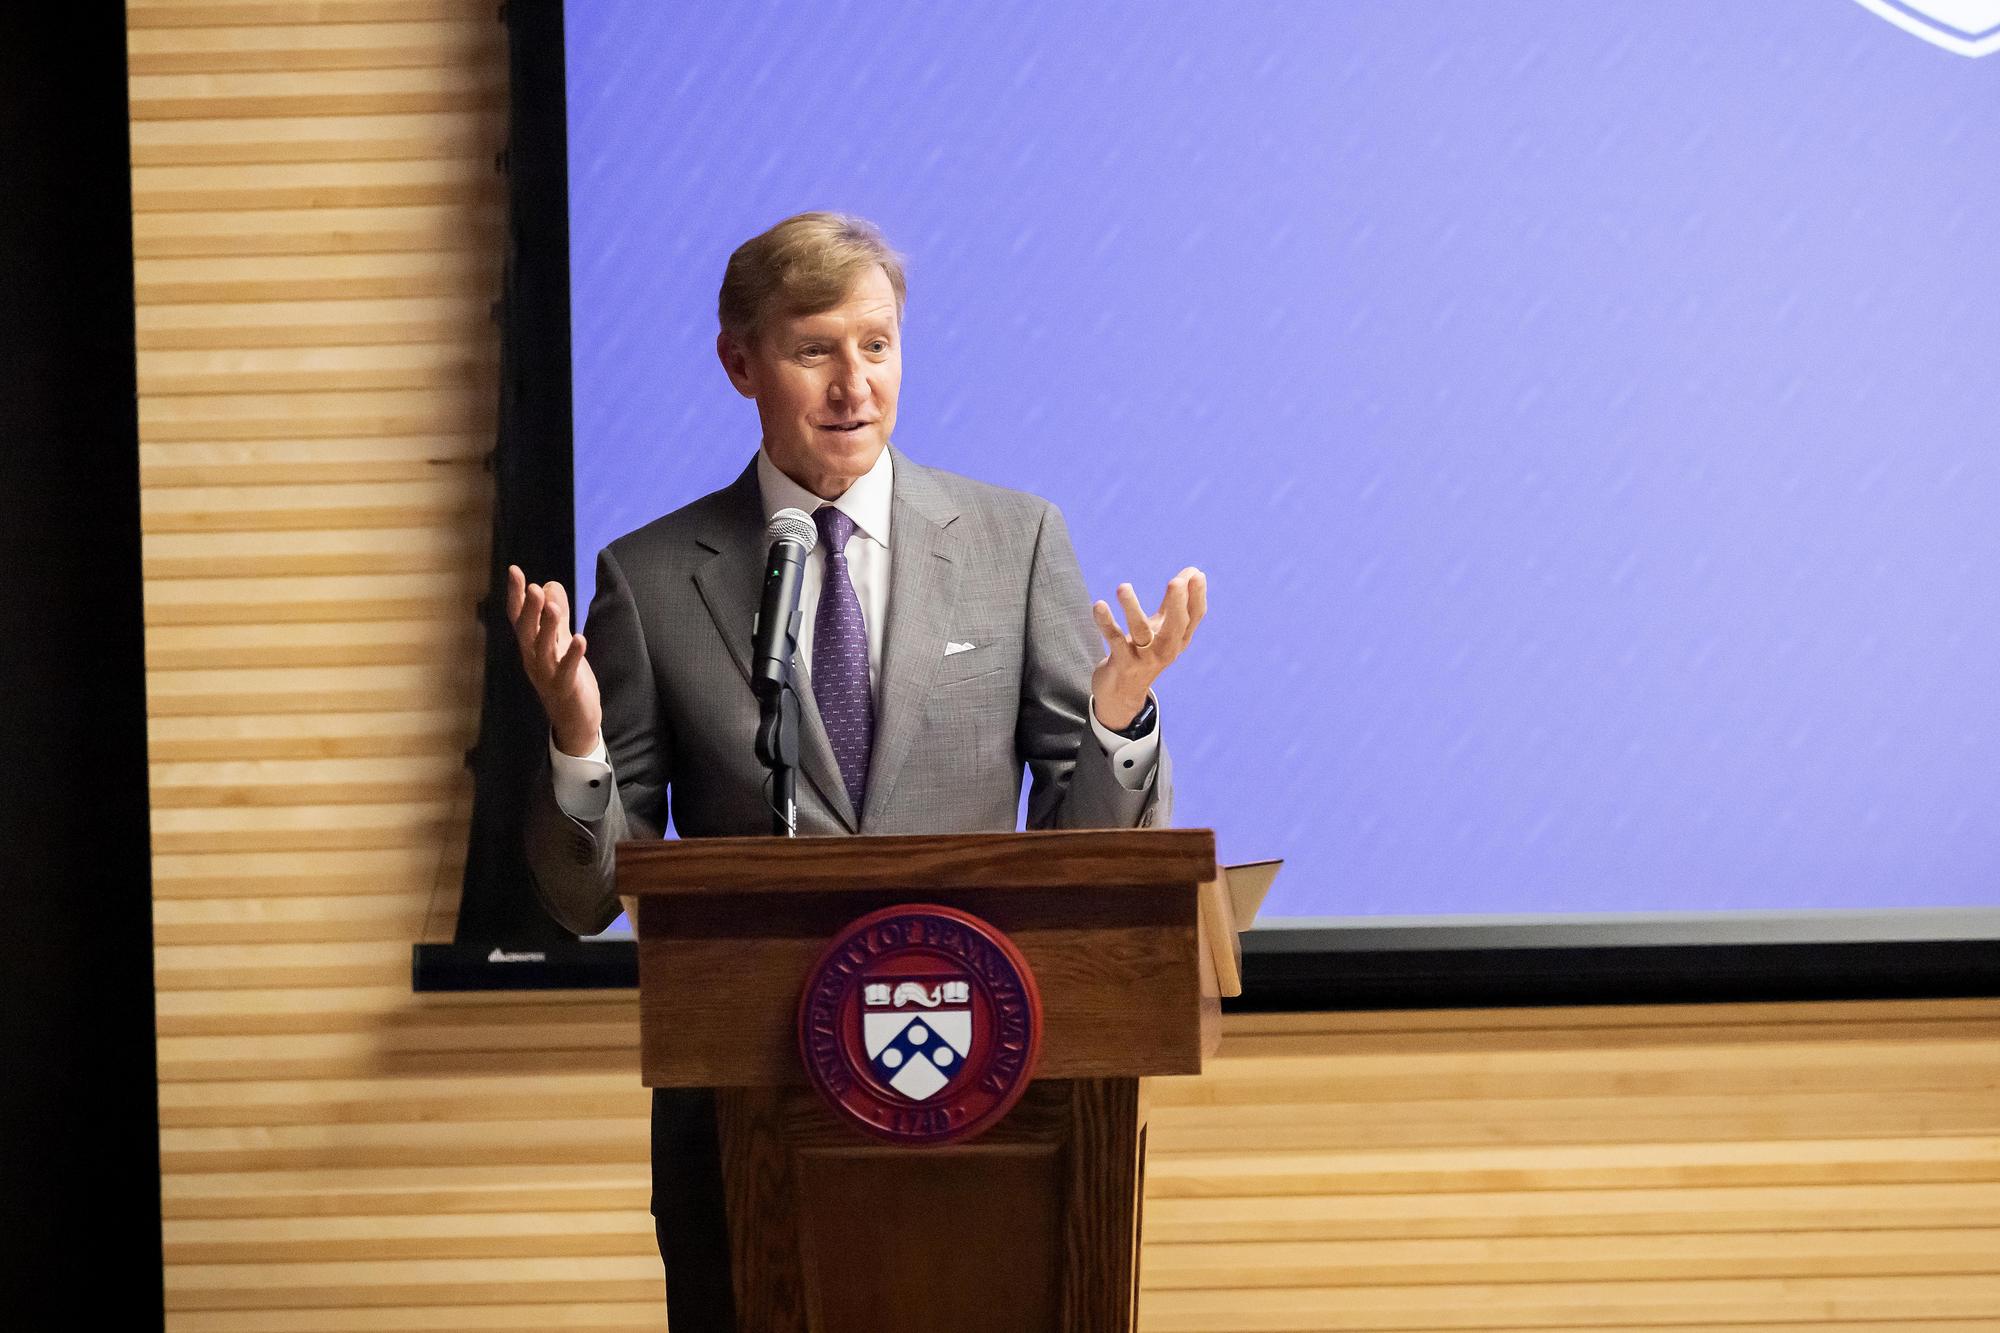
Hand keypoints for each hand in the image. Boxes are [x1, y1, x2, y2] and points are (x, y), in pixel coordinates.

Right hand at [505, 564, 601, 755]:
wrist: (573, 720)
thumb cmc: (565, 677)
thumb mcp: (560, 642)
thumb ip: (556, 614)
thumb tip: (548, 584)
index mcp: (530, 645)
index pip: (518, 616)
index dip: (515, 594)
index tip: (514, 570)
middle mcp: (533, 658)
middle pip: (526, 630)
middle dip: (530, 609)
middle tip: (534, 588)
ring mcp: (547, 675)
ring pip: (543, 649)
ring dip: (549, 628)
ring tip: (554, 608)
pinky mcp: (565, 688)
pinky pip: (566, 670)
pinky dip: (573, 655)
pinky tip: (581, 639)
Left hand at [1090, 567, 1206, 729]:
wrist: (1122, 693)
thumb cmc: (1145, 653)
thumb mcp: (1162, 629)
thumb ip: (1174, 602)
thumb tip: (1192, 571)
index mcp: (1178, 640)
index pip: (1194, 617)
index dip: (1196, 597)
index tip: (1196, 574)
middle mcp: (1165, 650)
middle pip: (1175, 627)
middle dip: (1176, 604)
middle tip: (1175, 581)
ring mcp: (1144, 658)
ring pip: (1140, 630)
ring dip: (1131, 608)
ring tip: (1123, 587)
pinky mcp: (1122, 663)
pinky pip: (1114, 640)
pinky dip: (1106, 622)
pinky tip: (1099, 605)